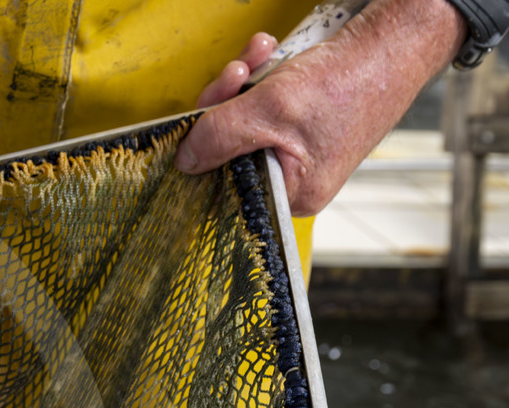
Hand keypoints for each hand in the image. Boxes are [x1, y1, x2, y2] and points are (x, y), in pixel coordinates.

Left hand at [176, 0, 465, 215]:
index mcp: (292, 193)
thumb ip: (220, 137)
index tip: (195, 124)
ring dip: (241, 84)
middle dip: (223, 106)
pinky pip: (260, 106)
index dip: (204, 153)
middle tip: (233, 76)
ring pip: (241, 122)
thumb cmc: (350, 82)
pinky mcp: (298, 122)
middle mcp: (292, 178)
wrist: (395, 41)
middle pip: (228, 151)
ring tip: (258, 57)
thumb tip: (185, 161)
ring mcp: (295, 150)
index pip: (226, 186)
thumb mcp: (271, 110)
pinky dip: (258, 78)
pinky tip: (268, 55)